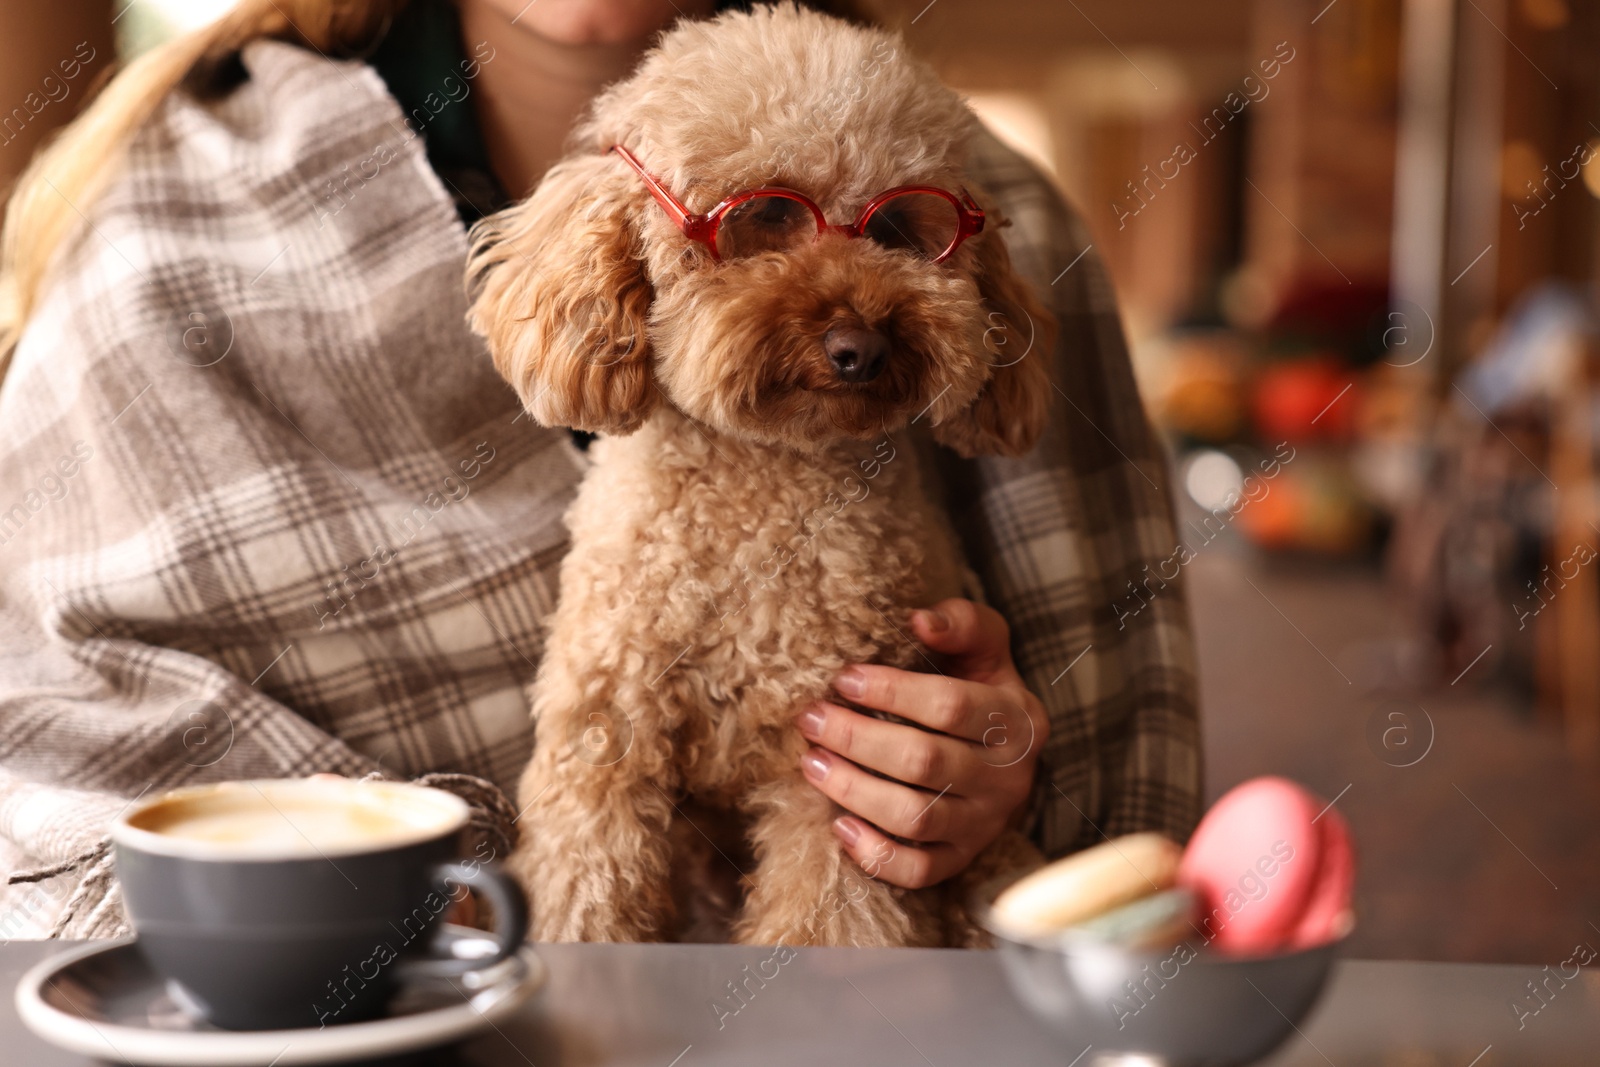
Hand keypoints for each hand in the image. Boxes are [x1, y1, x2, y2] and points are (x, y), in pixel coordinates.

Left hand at [797, 598, 1047, 888]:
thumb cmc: (980, 689)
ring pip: (916, 818)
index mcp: (1018, 720)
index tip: (843, 678)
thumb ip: (962, 623)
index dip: (892, 691)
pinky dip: (876, 855)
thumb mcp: (985, 649)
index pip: (951, 706)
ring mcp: (985, 825)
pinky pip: (918, 871)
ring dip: (855, 791)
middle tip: (811, 719)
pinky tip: (838, 825)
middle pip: (925, 762)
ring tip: (812, 764)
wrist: (1006, 755)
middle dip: (857, 738)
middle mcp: (1009, 779)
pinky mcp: (961, 860)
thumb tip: (920, 619)